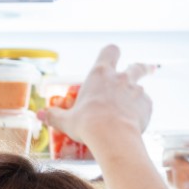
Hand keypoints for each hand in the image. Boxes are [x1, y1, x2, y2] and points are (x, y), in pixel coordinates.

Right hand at [37, 44, 153, 156]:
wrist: (112, 136)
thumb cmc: (87, 124)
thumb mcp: (67, 121)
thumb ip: (55, 116)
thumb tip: (40, 115)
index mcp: (100, 74)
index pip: (110, 51)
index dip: (111, 53)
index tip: (112, 57)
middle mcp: (120, 78)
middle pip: (136, 66)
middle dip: (141, 68)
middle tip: (144, 71)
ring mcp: (136, 90)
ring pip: (141, 87)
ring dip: (137, 95)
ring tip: (132, 109)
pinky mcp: (147, 105)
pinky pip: (146, 105)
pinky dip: (142, 111)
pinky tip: (135, 123)